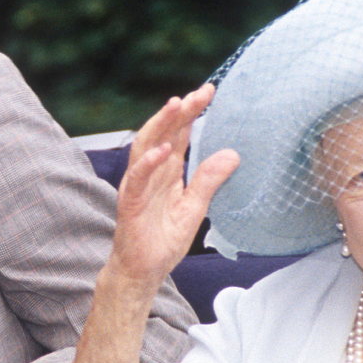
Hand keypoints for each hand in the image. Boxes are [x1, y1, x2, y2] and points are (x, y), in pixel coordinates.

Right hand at [112, 83, 238, 286]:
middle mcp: (150, 173)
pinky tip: (162, 151)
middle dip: (180, 111)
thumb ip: (208, 180)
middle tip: (200, 92)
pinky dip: (148, 164)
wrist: (141, 271)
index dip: (192, 112)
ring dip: (160, 125)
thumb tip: (232, 154)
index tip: (209, 91)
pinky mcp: (131, 204)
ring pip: (146, 147)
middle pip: (164, 133)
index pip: (179, 134)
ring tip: (177, 105)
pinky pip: (138, 179)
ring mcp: (138, 186)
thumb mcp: (194, 208)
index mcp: (166, 172)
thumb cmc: (162, 241)